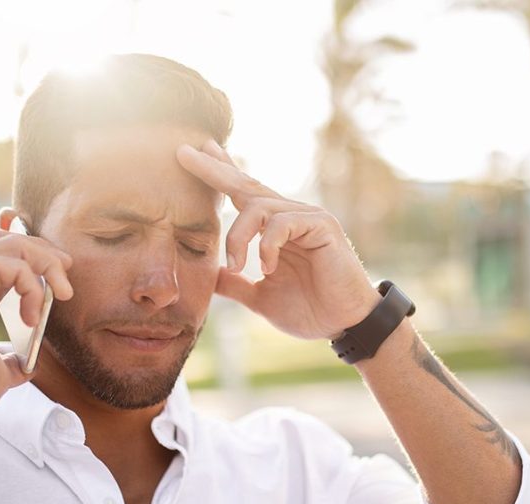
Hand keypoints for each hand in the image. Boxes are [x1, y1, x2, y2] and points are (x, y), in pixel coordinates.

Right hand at [0, 229, 73, 417]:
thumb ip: (10, 359)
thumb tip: (26, 365)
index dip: (30, 259)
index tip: (57, 279)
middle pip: (6, 239)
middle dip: (42, 250)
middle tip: (67, 268)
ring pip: (13, 243)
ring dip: (46, 262)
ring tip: (63, 291)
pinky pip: (16, 265)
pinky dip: (34, 287)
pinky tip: (32, 317)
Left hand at [176, 140, 379, 340]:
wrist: (345, 324)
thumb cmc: (311, 310)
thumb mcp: (261, 297)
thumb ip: (236, 285)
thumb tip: (209, 277)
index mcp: (276, 229)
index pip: (243, 194)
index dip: (221, 173)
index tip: (194, 153)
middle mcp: (290, 216)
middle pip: (246, 183)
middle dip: (215, 168)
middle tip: (183, 153)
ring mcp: (308, 218)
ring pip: (258, 207)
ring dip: (238, 237)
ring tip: (235, 266)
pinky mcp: (322, 226)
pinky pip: (282, 223)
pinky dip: (267, 245)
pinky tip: (267, 269)